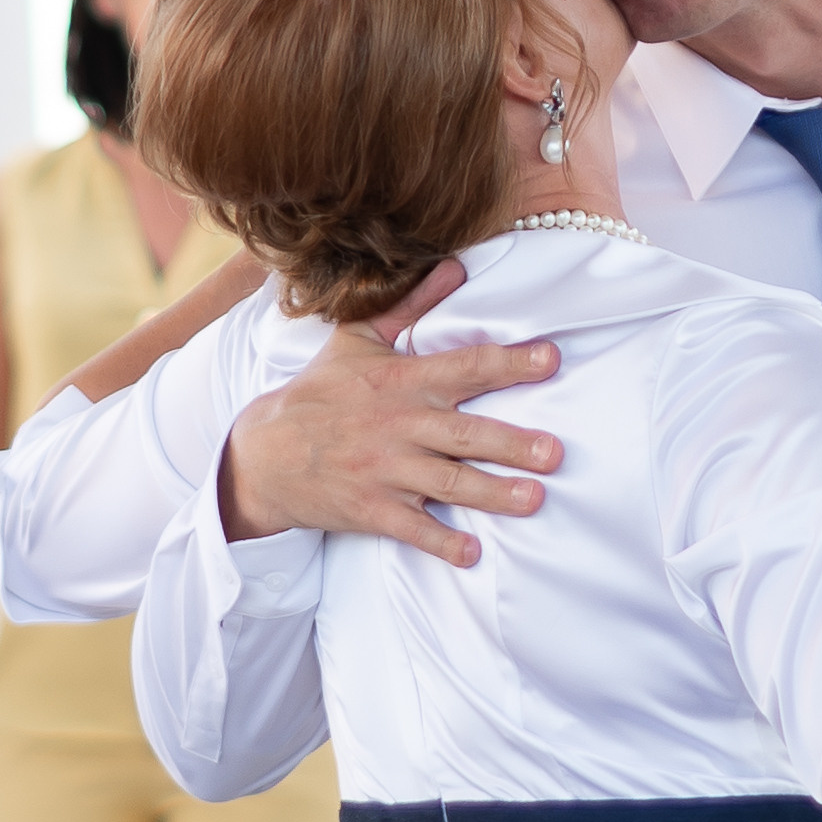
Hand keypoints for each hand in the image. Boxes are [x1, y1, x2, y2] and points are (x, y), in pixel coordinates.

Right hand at [218, 260, 564, 572]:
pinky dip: (441, 543)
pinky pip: (413, 529)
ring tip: (534, 499)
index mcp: (401, 380)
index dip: (508, 363)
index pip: (464, 367)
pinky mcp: (373, 509)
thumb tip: (455, 267)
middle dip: (511, 443)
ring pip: (448, 482)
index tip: (550, 360)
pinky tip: (472, 555)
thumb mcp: (357, 340)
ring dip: (492, 493)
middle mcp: (398, 424)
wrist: (266, 453)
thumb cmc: (321, 393)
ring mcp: (385, 470)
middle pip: (463, 433)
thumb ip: (410, 305)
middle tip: (555, 452)